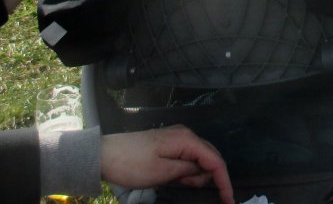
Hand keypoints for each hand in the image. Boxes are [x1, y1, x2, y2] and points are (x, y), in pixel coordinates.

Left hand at [101, 126, 233, 203]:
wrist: (103, 154)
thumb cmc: (131, 164)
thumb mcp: (161, 173)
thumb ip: (188, 172)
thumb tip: (206, 174)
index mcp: (186, 139)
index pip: (215, 160)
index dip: (224, 181)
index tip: (229, 201)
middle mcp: (185, 135)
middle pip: (210, 157)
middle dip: (212, 178)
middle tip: (202, 196)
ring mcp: (176, 138)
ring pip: (199, 159)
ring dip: (198, 176)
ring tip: (184, 187)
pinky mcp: (168, 144)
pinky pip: (188, 158)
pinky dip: (189, 171)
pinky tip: (180, 180)